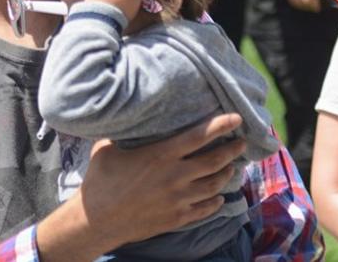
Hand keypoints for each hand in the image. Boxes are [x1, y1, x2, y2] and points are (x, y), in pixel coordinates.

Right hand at [74, 113, 245, 248]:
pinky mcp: (176, 218)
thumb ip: (125, 133)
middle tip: (241, 143)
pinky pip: (204, 209)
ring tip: (232, 167)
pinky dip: (215, 202)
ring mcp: (178, 199)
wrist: (96, 221)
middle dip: (231, 150)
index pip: (199, 136)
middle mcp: (175, 176)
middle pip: (214, 161)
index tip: (236, 118)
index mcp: (160, 155)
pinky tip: (219, 197)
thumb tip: (127, 117)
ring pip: (213, 185)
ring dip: (226, 175)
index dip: (220, 125)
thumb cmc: (100, 181)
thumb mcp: (108, 148)